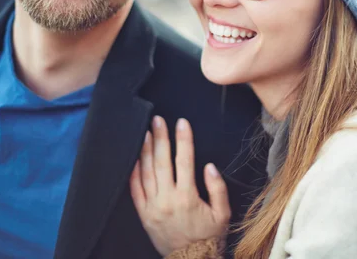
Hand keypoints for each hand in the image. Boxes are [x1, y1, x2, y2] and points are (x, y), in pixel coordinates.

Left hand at [130, 116, 230, 255]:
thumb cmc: (210, 236)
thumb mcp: (223, 214)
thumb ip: (217, 188)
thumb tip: (209, 166)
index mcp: (188, 197)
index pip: (185, 160)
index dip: (183, 139)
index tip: (181, 122)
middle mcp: (168, 199)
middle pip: (162, 162)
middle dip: (160, 137)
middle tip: (157, 120)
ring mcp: (153, 207)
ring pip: (146, 173)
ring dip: (145, 150)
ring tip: (144, 132)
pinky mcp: (143, 214)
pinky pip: (135, 190)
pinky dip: (133, 172)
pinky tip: (134, 157)